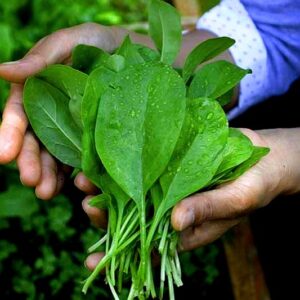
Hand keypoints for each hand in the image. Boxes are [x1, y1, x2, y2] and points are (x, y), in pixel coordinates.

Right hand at [0, 23, 123, 198]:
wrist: (129, 56)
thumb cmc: (93, 44)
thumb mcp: (68, 43)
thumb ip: (40, 58)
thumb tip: (3, 71)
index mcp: (38, 93)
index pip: (20, 117)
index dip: (11, 135)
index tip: (4, 155)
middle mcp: (52, 115)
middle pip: (36, 143)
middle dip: (31, 163)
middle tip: (32, 181)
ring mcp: (72, 129)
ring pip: (56, 156)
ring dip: (49, 176)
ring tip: (48, 192)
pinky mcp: (91, 139)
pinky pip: (81, 159)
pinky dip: (77, 174)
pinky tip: (77, 186)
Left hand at [77, 127, 299, 265]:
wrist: (263, 156)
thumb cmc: (256, 184)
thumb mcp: (236, 199)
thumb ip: (208, 210)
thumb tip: (175, 222)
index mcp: (186, 228)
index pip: (149, 248)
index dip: (121, 255)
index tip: (92, 259)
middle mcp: (172, 209)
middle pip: (133, 218)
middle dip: (106, 214)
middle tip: (85, 204)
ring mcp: (169, 186)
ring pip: (133, 192)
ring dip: (108, 187)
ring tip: (84, 180)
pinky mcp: (170, 165)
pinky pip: (144, 168)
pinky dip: (124, 166)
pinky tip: (106, 158)